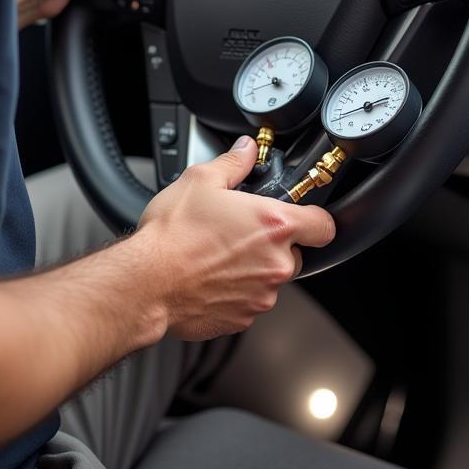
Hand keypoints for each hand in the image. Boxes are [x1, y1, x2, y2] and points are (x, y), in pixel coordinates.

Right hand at [136, 137, 336, 340]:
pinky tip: (211, 276)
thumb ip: (234, 162)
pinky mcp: (243, 318)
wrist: (144, 283)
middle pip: (296, 253)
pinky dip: (236, 291)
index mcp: (274, 226)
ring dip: (254, 268)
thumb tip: (245, 149)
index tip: (303, 217)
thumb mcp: (201, 181)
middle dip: (276, 244)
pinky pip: (250, 301)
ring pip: (271, 278)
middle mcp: (275, 264)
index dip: (314, 219)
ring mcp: (261, 295)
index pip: (324, 226)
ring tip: (220, 254)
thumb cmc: (171, 236)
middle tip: (244, 233)